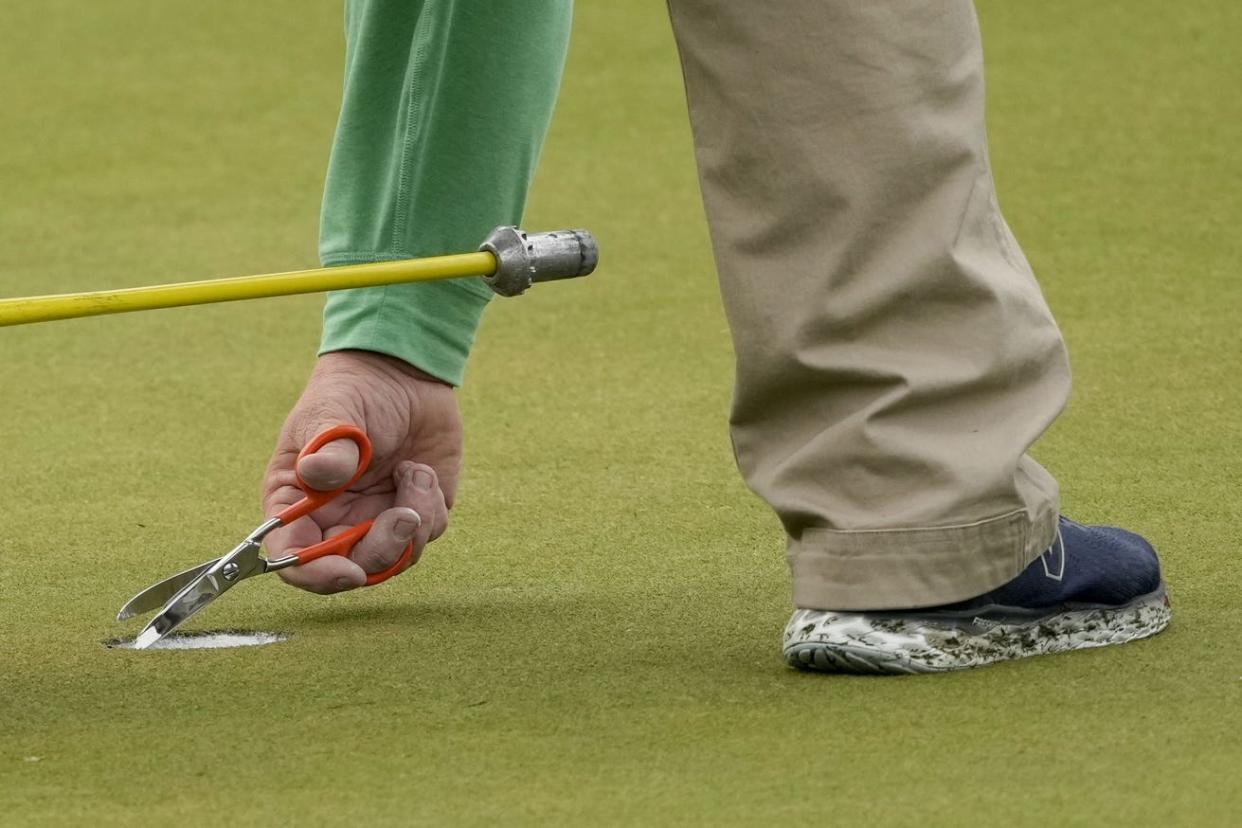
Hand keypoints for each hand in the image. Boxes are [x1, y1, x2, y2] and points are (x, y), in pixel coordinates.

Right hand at [261, 350, 460, 593]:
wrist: (402, 375)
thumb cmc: (353, 392)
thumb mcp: (332, 411)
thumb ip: (326, 446)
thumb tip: (318, 475)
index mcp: (296, 503)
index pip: (293, 557)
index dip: (315, 574)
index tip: (346, 571)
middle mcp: (333, 521)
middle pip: (351, 569)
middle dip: (381, 550)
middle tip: (404, 515)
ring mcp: (375, 519)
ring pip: (395, 559)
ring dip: (413, 523)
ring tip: (414, 473)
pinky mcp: (415, 512)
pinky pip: (427, 534)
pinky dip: (430, 507)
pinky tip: (421, 470)